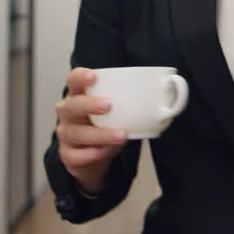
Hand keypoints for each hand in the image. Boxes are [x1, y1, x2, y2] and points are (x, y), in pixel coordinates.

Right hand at [54, 67, 128, 193]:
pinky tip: (106, 151)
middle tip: (108, 105)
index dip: (80, 76)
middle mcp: (67, 114)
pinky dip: (93, 153)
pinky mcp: (67, 155)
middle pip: (71, 105)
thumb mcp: (115, 112)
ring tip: (120, 135)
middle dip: (88, 104)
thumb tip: (167, 95)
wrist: (92, 158)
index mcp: (78, 96)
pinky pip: (77, 155)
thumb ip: (131, 102)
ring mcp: (65, 135)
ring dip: (99, 134)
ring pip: (76, 133)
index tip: (94, 76)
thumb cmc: (104, 126)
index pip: (72, 80)